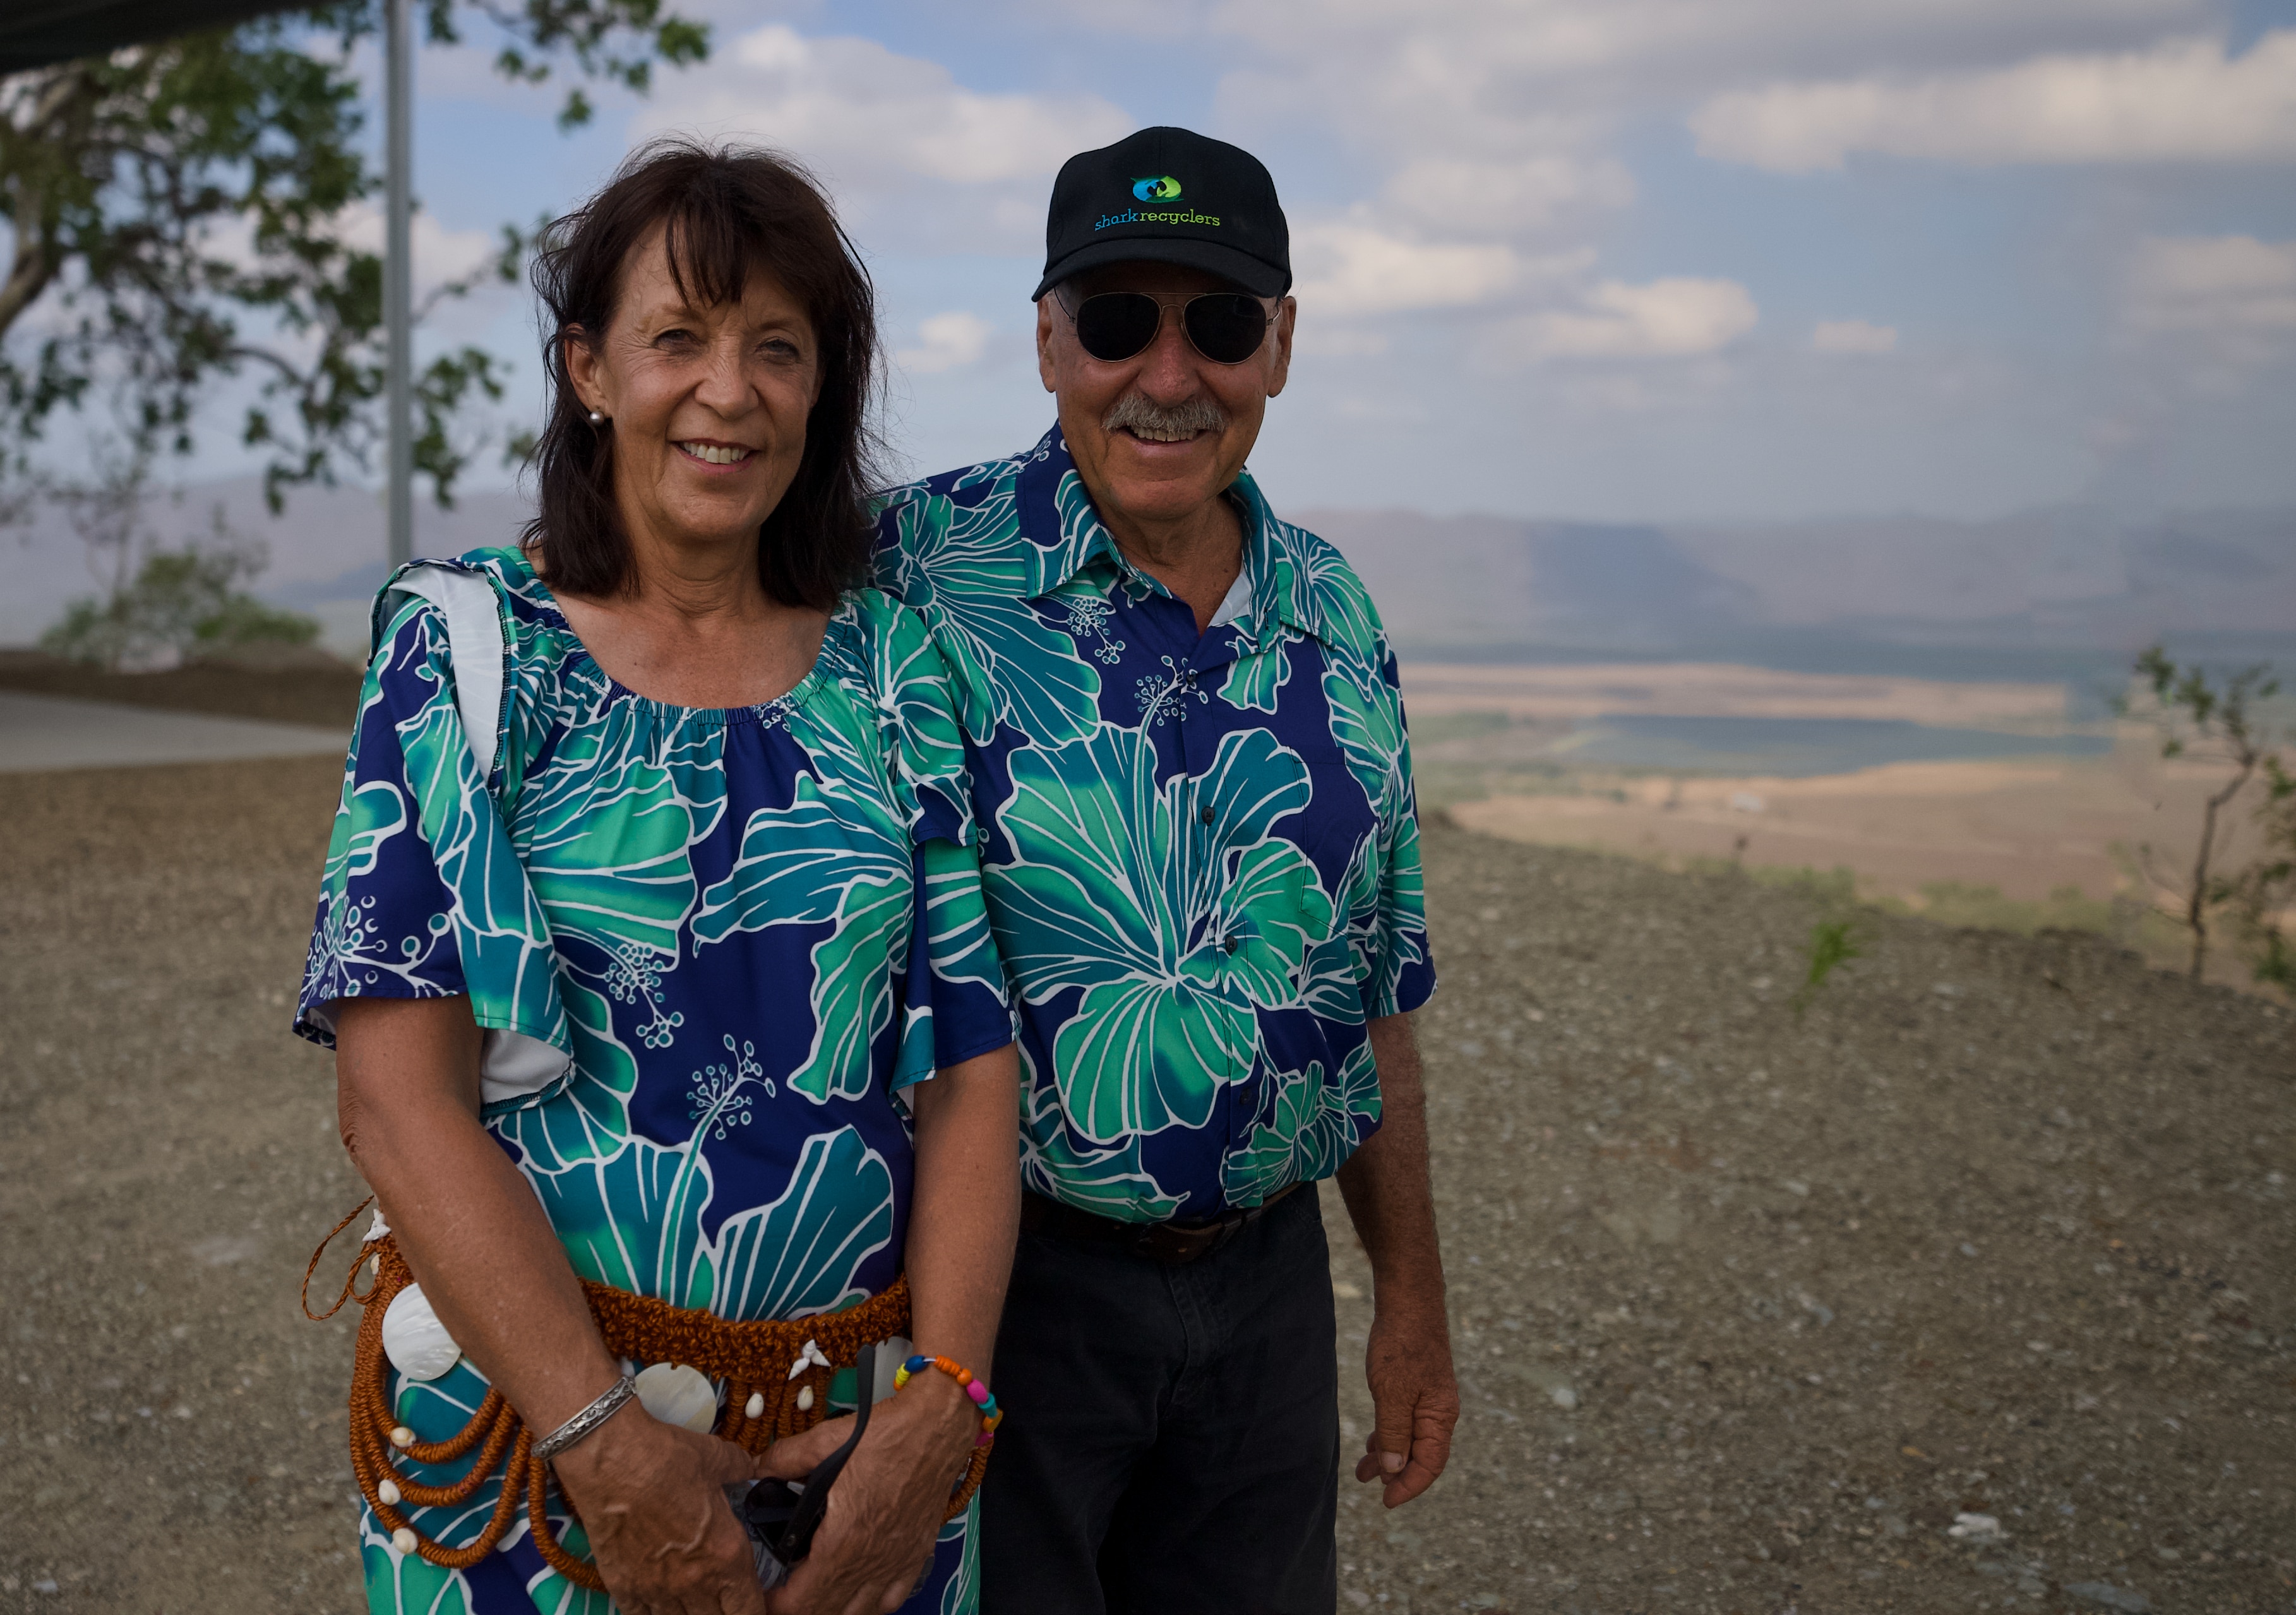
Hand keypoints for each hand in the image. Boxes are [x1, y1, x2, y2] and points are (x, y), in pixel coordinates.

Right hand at [552, 1404, 765, 1613]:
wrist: (610, 1459)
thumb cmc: (664, 1458)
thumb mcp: (716, 1459)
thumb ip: (738, 1469)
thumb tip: (748, 1468)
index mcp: (725, 1553)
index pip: (749, 1609)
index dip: (755, 1610)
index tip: (752, 1603)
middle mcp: (693, 1581)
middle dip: (722, 1613)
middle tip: (721, 1599)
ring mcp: (656, 1588)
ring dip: (688, 1614)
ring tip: (691, 1599)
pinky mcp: (622, 1586)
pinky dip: (651, 1612)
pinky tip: (655, 1601)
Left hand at [765, 1376, 976, 1614]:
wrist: (938, 1428)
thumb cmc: (892, 1434)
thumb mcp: (827, 1440)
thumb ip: (785, 1458)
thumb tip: (759, 1468)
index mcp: (844, 1538)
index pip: (801, 1602)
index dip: (775, 1604)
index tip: (764, 1592)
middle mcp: (871, 1560)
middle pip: (827, 1614)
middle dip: (800, 1608)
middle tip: (784, 1590)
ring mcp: (895, 1563)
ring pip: (858, 1613)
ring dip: (832, 1609)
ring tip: (815, 1591)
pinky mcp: (915, 1556)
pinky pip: (890, 1601)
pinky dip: (870, 1604)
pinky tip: (858, 1591)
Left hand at [1353, 1299, 1457, 1507]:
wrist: (1408, 1301)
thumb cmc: (1402, 1345)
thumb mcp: (1392, 1393)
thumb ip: (1394, 1433)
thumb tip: (1395, 1470)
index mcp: (1440, 1417)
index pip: (1429, 1464)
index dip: (1409, 1486)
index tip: (1386, 1502)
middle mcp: (1439, 1412)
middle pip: (1420, 1455)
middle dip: (1395, 1475)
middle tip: (1370, 1487)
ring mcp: (1428, 1399)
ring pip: (1410, 1438)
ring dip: (1389, 1456)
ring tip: (1364, 1471)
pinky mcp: (1415, 1387)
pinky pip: (1404, 1421)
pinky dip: (1389, 1435)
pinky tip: (1374, 1442)